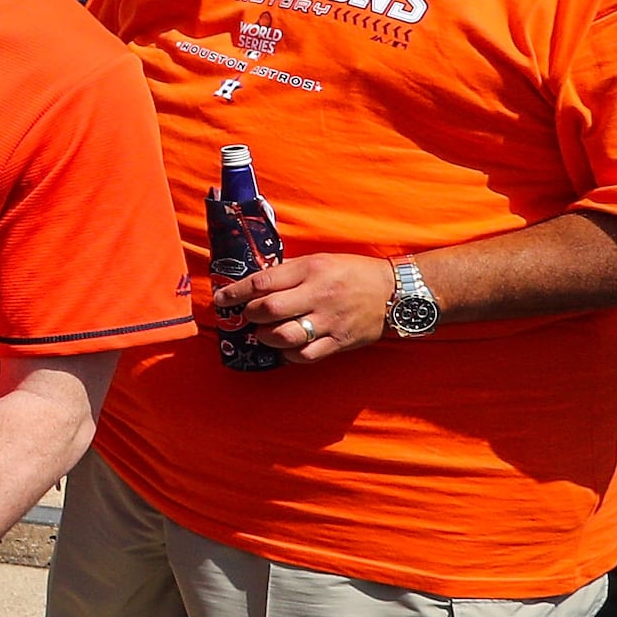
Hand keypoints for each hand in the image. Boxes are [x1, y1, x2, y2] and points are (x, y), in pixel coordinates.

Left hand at [212, 251, 391, 364]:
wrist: (394, 292)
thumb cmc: (351, 273)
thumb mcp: (319, 261)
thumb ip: (287, 273)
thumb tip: (251, 285)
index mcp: (311, 270)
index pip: (262, 282)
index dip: (235, 292)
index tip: (221, 299)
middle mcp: (318, 295)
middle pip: (268, 310)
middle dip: (250, 315)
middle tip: (248, 315)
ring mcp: (329, 321)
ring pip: (283, 336)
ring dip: (265, 336)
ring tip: (263, 332)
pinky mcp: (339, 342)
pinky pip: (305, 355)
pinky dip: (288, 354)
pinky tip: (285, 347)